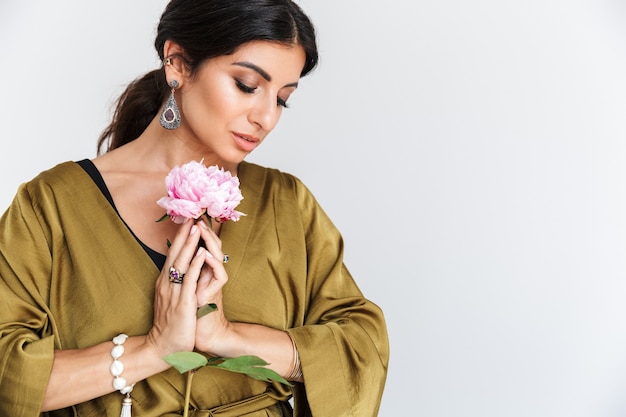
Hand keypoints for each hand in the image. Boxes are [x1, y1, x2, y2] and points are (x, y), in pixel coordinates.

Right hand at [147, 220, 209, 357]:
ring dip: (189, 244)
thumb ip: (175, 283)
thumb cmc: (170, 323)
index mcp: (165, 282)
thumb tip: (180, 267)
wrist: (163, 348)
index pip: (172, 254)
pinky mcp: (183, 304)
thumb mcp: (171, 298)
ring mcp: (174, 293)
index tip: (187, 220)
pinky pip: (190, 281)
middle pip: (175, 254)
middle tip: (191, 215)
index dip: (179, 237)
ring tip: (196, 227)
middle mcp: (167, 284)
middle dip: (184, 235)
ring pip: (182, 263)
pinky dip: (196, 265)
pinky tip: (202, 253)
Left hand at [194, 220, 230, 354]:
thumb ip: (184, 273)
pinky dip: (211, 263)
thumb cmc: (193, 313)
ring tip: (201, 228)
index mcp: (201, 271)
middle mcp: (210, 273)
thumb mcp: (185, 289)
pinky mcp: (217, 292)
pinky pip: (217, 274)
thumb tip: (176, 256)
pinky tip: (205, 253)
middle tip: (195, 216)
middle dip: (203, 231)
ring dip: (208, 241)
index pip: (200, 246)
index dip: (193, 233)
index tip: (185, 217)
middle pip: (210, 246)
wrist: (204, 335)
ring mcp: (215, 281)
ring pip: (216, 255)